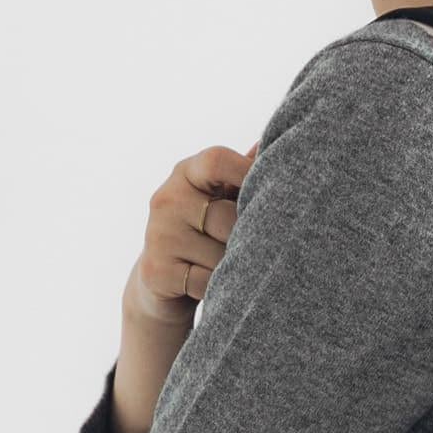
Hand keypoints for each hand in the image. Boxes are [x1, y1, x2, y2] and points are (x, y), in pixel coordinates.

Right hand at [123, 140, 259, 329]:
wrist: (160, 282)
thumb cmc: (205, 233)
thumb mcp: (222, 199)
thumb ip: (245, 174)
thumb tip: (276, 143)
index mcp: (186, 173)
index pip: (217, 161)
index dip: (248, 173)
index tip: (275, 193)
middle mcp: (167, 199)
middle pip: (228, 218)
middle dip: (247, 238)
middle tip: (253, 247)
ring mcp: (159, 235)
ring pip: (220, 256)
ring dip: (235, 267)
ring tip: (230, 268)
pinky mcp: (156, 271)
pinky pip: (208, 282)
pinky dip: (220, 288)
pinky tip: (214, 286)